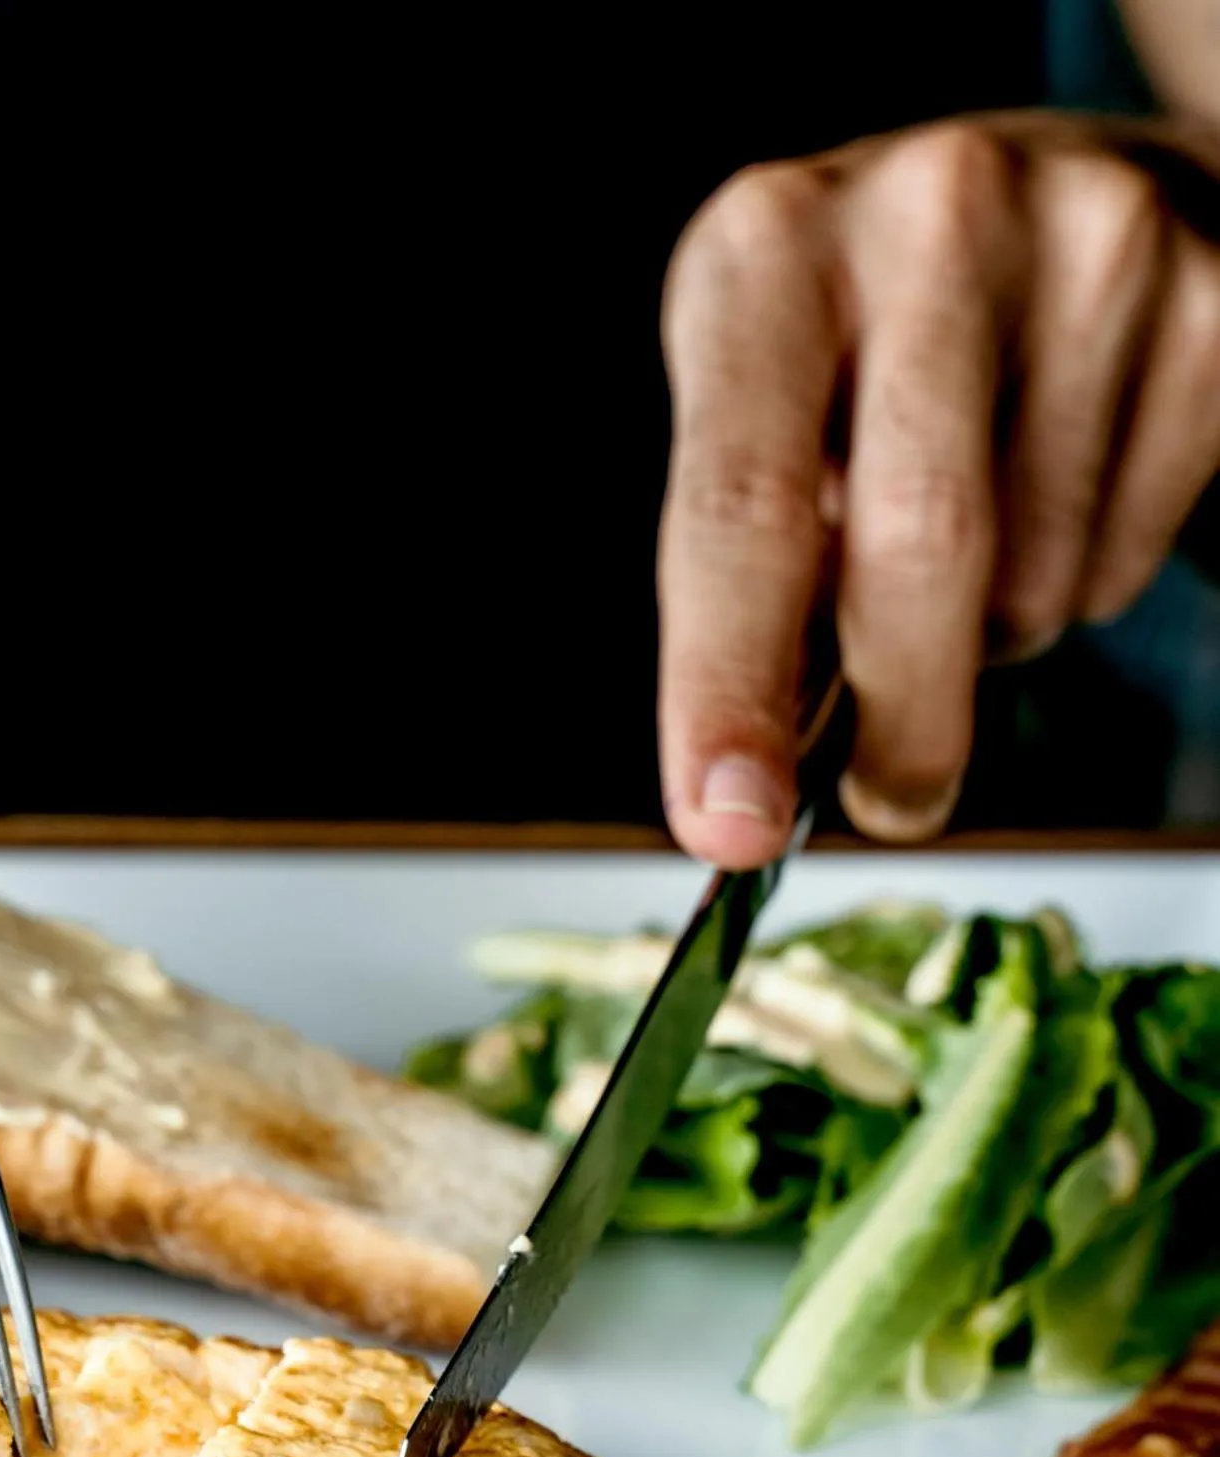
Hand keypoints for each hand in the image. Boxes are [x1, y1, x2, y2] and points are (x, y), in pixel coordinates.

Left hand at [657, 113, 1219, 867]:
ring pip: (1037, 572)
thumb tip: (757, 768)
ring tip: (968, 547)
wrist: (1042, 191)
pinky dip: (1080, 580)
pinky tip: (1054, 491)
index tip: (729, 824)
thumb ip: (750, 561)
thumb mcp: (758, 402)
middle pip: (918, 547)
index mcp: (764, 253)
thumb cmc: (858, 338)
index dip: (727, 686)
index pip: (734, 509)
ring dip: (990, 634)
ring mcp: (1094, 242)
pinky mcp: (1217, 300)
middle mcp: (929, 215)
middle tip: (891, 799)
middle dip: (901, 722)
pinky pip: (1135, 552)